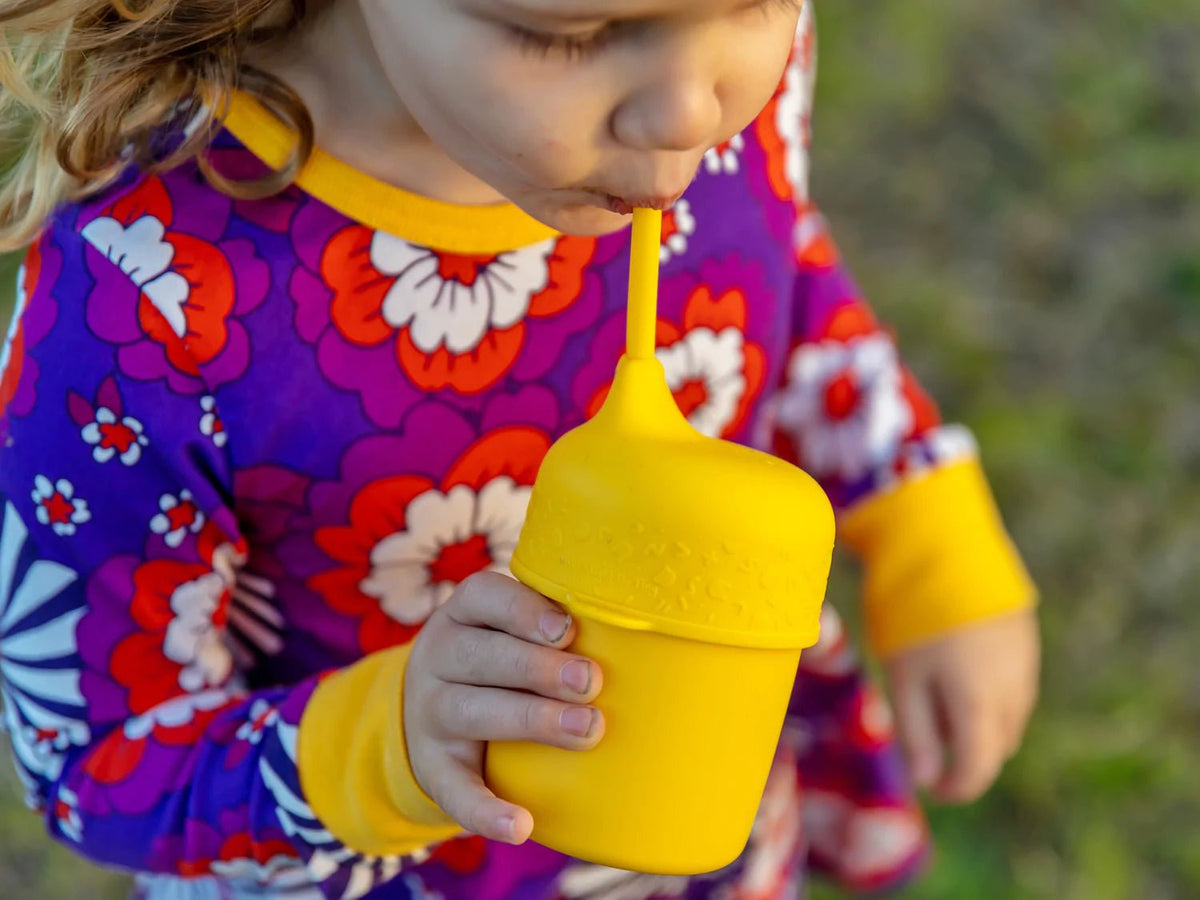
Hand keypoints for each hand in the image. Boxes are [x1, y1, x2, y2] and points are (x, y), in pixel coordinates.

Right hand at [403, 571, 603, 843]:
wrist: (426, 714)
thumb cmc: (500, 660)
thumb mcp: (510, 630)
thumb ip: (559, 629)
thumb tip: (643, 636)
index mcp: (464, 615)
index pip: (483, 596)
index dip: (524, 611)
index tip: (568, 629)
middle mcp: (439, 657)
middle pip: (481, 655)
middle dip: (539, 667)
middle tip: (591, 682)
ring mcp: (431, 714)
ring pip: (470, 712)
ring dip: (531, 719)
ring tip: (586, 729)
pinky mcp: (433, 767)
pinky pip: (453, 790)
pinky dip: (485, 811)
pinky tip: (520, 826)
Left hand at [884, 608, 1038, 802]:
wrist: (946, 545)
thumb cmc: (914, 614)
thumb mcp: (905, 676)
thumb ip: (917, 732)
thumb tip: (927, 780)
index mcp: (981, 705)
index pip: (978, 769)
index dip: (955, 788)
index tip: (932, 788)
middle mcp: (1013, 691)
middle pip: (995, 746)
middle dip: (965, 754)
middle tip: (928, 738)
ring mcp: (1025, 664)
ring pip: (1008, 718)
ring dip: (980, 725)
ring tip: (939, 698)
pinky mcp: (1026, 641)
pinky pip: (1015, 687)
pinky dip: (991, 696)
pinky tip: (960, 668)